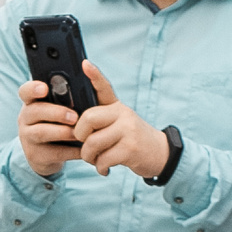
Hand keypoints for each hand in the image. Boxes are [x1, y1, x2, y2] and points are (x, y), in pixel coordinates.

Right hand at [15, 79, 82, 179]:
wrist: (57, 154)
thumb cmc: (68, 121)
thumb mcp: (68, 105)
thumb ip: (76, 89)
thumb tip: (88, 66)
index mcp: (34, 101)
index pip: (26, 91)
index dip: (33, 88)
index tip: (45, 88)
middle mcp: (26, 117)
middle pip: (35, 111)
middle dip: (56, 113)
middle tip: (74, 116)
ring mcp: (28, 137)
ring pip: (41, 132)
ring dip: (62, 132)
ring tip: (79, 133)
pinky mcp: (36, 155)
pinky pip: (54, 152)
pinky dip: (71, 151)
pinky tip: (84, 149)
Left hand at [72, 63, 170, 178]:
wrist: (159, 154)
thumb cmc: (130, 140)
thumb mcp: (120, 124)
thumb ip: (101, 120)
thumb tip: (73, 125)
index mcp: (117, 106)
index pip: (104, 87)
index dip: (94, 75)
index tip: (85, 64)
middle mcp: (123, 114)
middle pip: (88, 119)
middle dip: (79, 137)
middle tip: (84, 146)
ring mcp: (128, 130)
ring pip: (92, 143)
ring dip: (88, 157)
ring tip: (95, 160)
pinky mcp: (130, 148)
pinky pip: (103, 159)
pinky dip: (99, 167)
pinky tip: (104, 168)